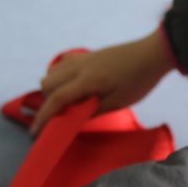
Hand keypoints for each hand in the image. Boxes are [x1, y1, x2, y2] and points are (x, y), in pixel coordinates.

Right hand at [31, 33, 174, 135]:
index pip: (56, 99)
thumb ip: (93, 111)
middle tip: (62, 115)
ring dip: (52, 88)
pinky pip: (63, 63)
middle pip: (47, 83)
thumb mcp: (118, 102)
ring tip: (68, 101)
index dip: (43, 117)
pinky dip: (60, 75)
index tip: (35, 132)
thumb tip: (73, 119)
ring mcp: (82, 58)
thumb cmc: (139, 80)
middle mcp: (80, 67)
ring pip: (52, 71)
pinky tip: (72, 84)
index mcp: (87, 80)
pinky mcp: (88, 54)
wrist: (152, 54)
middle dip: (47, 102)